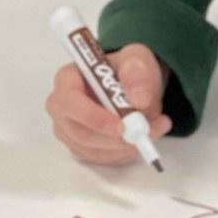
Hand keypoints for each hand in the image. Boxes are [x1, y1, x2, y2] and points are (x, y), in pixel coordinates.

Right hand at [46, 44, 171, 166]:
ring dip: (126, 146)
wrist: (134, 86)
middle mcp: (61, 108)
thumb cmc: (127, 69)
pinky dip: (127, 153)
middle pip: (80, 133)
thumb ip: (137, 72)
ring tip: (156, 127)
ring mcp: (69, 131)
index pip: (70, 102)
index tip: (121, 126)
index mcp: (67, 79)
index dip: (94, 117)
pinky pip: (103, 159)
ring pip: (94, 150)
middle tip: (145, 132)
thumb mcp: (137, 59)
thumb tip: (139, 99)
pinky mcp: (82, 148)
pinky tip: (145, 137)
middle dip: (115, 139)